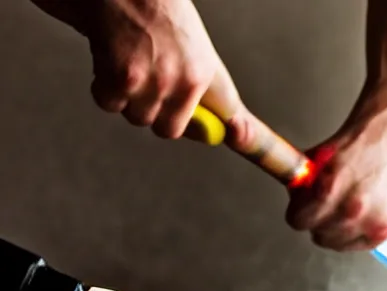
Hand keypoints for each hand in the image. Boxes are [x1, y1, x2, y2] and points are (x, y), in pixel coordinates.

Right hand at [31, 0, 238, 138]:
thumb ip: (205, 89)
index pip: (227, 112)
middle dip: (155, 113)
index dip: (237, 132)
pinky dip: (104, 87)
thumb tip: (218, 131)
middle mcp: (184, 82)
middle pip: (168, 130)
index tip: (247, 146)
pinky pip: (110, 104)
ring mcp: (153, 84)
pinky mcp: (122, 81)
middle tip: (148, 81)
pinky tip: (109, 59)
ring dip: (128, 98)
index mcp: (205, 72)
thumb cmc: (155, 9)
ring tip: (128, 61)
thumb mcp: (193, 46)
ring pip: (137, 117)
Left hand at [286, 100, 386, 251]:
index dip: (299, 211)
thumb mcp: (314, 160)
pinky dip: (352, 235)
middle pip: (316, 235)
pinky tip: (356, 216)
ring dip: (334, 229)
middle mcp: (352, 210)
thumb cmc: (351, 148)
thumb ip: (299, 186)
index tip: (303, 206)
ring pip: (334, 243)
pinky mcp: (385, 231)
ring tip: (343, 208)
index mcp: (329, 190)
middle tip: (326, 204)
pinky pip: (355, 245)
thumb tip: (293, 204)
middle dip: (318, 220)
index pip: (297, 221)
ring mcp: (371, 223)